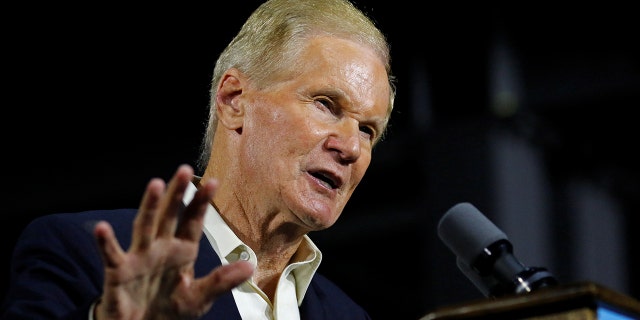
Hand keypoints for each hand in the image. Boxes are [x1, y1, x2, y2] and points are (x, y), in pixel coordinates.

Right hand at [92, 164, 253, 319]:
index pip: (193, 221)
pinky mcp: (119, 271)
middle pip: (170, 215)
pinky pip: (112, 255)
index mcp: (182, 251)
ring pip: (145, 226)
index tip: (213, 182)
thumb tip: (250, 267)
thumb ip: (222, 281)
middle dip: (178, 194)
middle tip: (185, 170)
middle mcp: (161, 247)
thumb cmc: (169, 309)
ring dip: (150, 206)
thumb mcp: (200, 297)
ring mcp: (139, 257)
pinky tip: (102, 228)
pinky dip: (106, 242)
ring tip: (156, 184)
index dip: (201, 203)